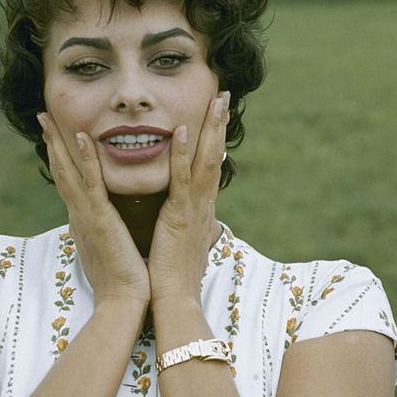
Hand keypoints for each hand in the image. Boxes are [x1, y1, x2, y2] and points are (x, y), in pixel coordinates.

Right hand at [37, 112, 150, 309]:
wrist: (125, 302)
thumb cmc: (124, 279)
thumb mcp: (112, 247)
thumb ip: (108, 231)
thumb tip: (107, 225)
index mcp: (84, 219)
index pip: (70, 181)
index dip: (60, 156)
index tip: (55, 134)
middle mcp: (79, 214)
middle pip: (61, 171)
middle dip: (52, 142)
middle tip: (43, 116)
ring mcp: (86, 216)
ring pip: (68, 172)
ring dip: (58, 142)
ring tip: (48, 118)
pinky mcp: (99, 220)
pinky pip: (90, 184)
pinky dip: (85, 159)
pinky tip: (80, 136)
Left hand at [147, 91, 229, 305]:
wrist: (173, 302)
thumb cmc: (173, 278)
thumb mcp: (184, 245)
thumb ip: (190, 228)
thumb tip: (203, 224)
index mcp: (199, 210)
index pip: (209, 167)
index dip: (214, 139)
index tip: (216, 115)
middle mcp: (202, 205)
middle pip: (215, 156)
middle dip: (219, 124)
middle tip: (223, 94)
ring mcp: (193, 209)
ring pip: (206, 161)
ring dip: (211, 128)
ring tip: (216, 99)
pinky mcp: (178, 217)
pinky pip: (182, 180)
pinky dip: (184, 154)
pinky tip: (184, 130)